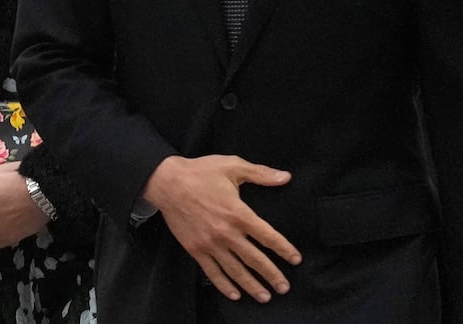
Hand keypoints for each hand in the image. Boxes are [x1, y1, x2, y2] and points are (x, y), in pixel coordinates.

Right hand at [144, 154, 300, 302]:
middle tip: (284, 287)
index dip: (284, 249)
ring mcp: (210, 243)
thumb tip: (285, 177)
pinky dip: (224, 285)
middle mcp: (226, 233)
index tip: (295, 259)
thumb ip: (260, 173)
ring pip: (236, 271)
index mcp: (238, 213)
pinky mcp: (195, 249)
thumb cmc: (200, 172)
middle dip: (272, 275)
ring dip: (252, 286)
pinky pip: (212, 272)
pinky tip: (235, 294)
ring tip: (265, 297)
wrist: (167, 182)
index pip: (268, 237)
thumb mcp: (232, 165)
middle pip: (255, 260)